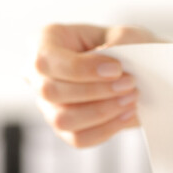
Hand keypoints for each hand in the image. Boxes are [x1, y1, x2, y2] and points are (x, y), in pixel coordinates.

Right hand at [30, 24, 158, 147]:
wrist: (134, 71)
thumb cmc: (124, 47)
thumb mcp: (127, 34)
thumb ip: (120, 39)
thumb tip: (108, 54)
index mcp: (45, 42)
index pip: (47, 60)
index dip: (81, 68)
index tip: (117, 69)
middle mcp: (37, 75)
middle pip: (51, 91)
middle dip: (95, 91)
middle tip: (130, 84)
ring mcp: (47, 105)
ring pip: (63, 119)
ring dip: (102, 112)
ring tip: (131, 99)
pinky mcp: (63, 129)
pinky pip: (78, 138)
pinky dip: (106, 129)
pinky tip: (127, 114)